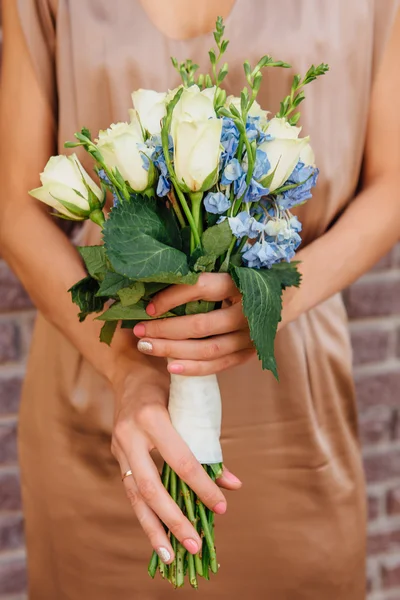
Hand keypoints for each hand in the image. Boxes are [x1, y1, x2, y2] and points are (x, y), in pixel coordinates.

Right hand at [111, 360, 241, 563]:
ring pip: (135, 496)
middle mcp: (130, 435)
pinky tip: (157, 535)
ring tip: (169, 558)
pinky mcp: (116, 455)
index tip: (221, 507)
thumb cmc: (169, 384)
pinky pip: (131, 490)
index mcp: (152, 417)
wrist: (130, 371)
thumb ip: (209, 443)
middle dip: (174, 520)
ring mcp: (119, 447)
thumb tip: (233, 483)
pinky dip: (145, 515)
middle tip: (195, 546)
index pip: (180, 461)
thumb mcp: (191, 404)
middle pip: (152, 488)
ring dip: (153, 529)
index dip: (202, 486)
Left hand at [134, 273, 255, 375]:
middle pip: (200, 325)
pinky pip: (218, 366)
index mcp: (239, 283)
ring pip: (207, 349)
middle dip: (165, 329)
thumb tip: (150, 288)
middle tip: (139, 330)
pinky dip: (193, 368)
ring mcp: (250, 336)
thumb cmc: (241, 283)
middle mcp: (247, 311)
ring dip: (173, 350)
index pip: (201, 288)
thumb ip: (196, 281)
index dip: (172, 297)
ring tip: (147, 347)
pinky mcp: (248, 353)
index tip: (149, 307)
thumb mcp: (225, 273)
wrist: (282, 298)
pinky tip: (170, 367)